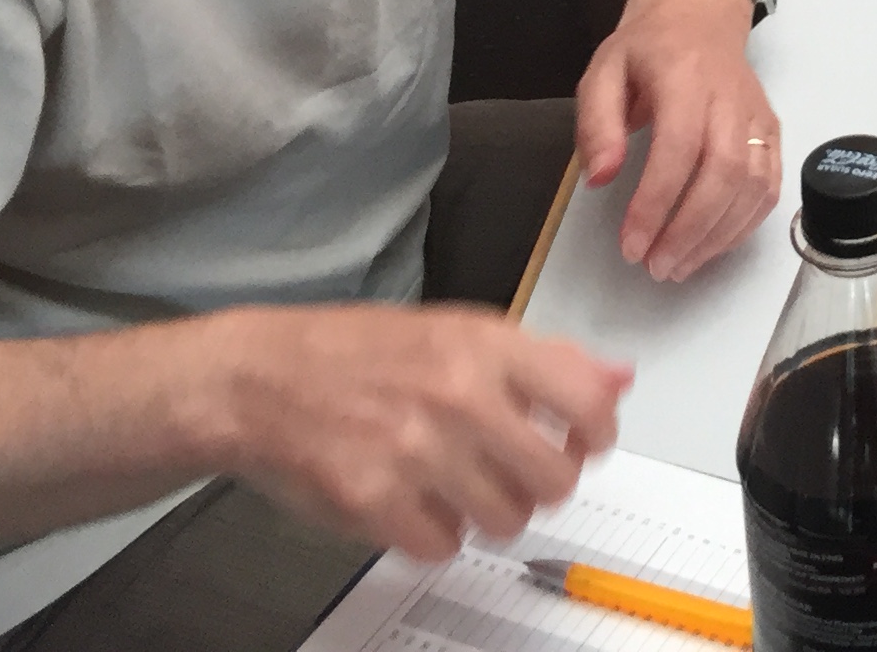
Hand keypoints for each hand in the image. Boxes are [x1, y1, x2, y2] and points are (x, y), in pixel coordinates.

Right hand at [205, 302, 630, 559]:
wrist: (258, 380)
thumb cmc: (356, 353)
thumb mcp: (458, 330)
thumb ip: (543, 359)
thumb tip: (618, 379)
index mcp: (485, 346)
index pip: (586, 401)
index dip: (597, 435)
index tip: (586, 445)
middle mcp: (458, 397)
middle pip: (554, 479)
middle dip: (540, 484)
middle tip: (515, 472)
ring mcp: (416, 452)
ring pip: (505, 519)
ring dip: (489, 511)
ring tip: (458, 484)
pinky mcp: (375, 501)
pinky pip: (443, 545)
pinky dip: (434, 533)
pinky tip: (415, 502)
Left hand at [577, 0, 784, 281]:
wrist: (701, 13)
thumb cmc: (647, 47)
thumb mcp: (603, 72)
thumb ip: (597, 124)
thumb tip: (600, 179)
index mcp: (685, 78)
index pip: (679, 148)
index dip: (656, 202)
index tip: (631, 245)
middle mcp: (730, 98)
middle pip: (724, 172)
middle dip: (690, 230)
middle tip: (655, 266)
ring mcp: (757, 116)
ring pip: (754, 184)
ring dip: (718, 235)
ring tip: (679, 266)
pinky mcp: (772, 131)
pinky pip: (771, 184)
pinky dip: (746, 224)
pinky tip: (713, 245)